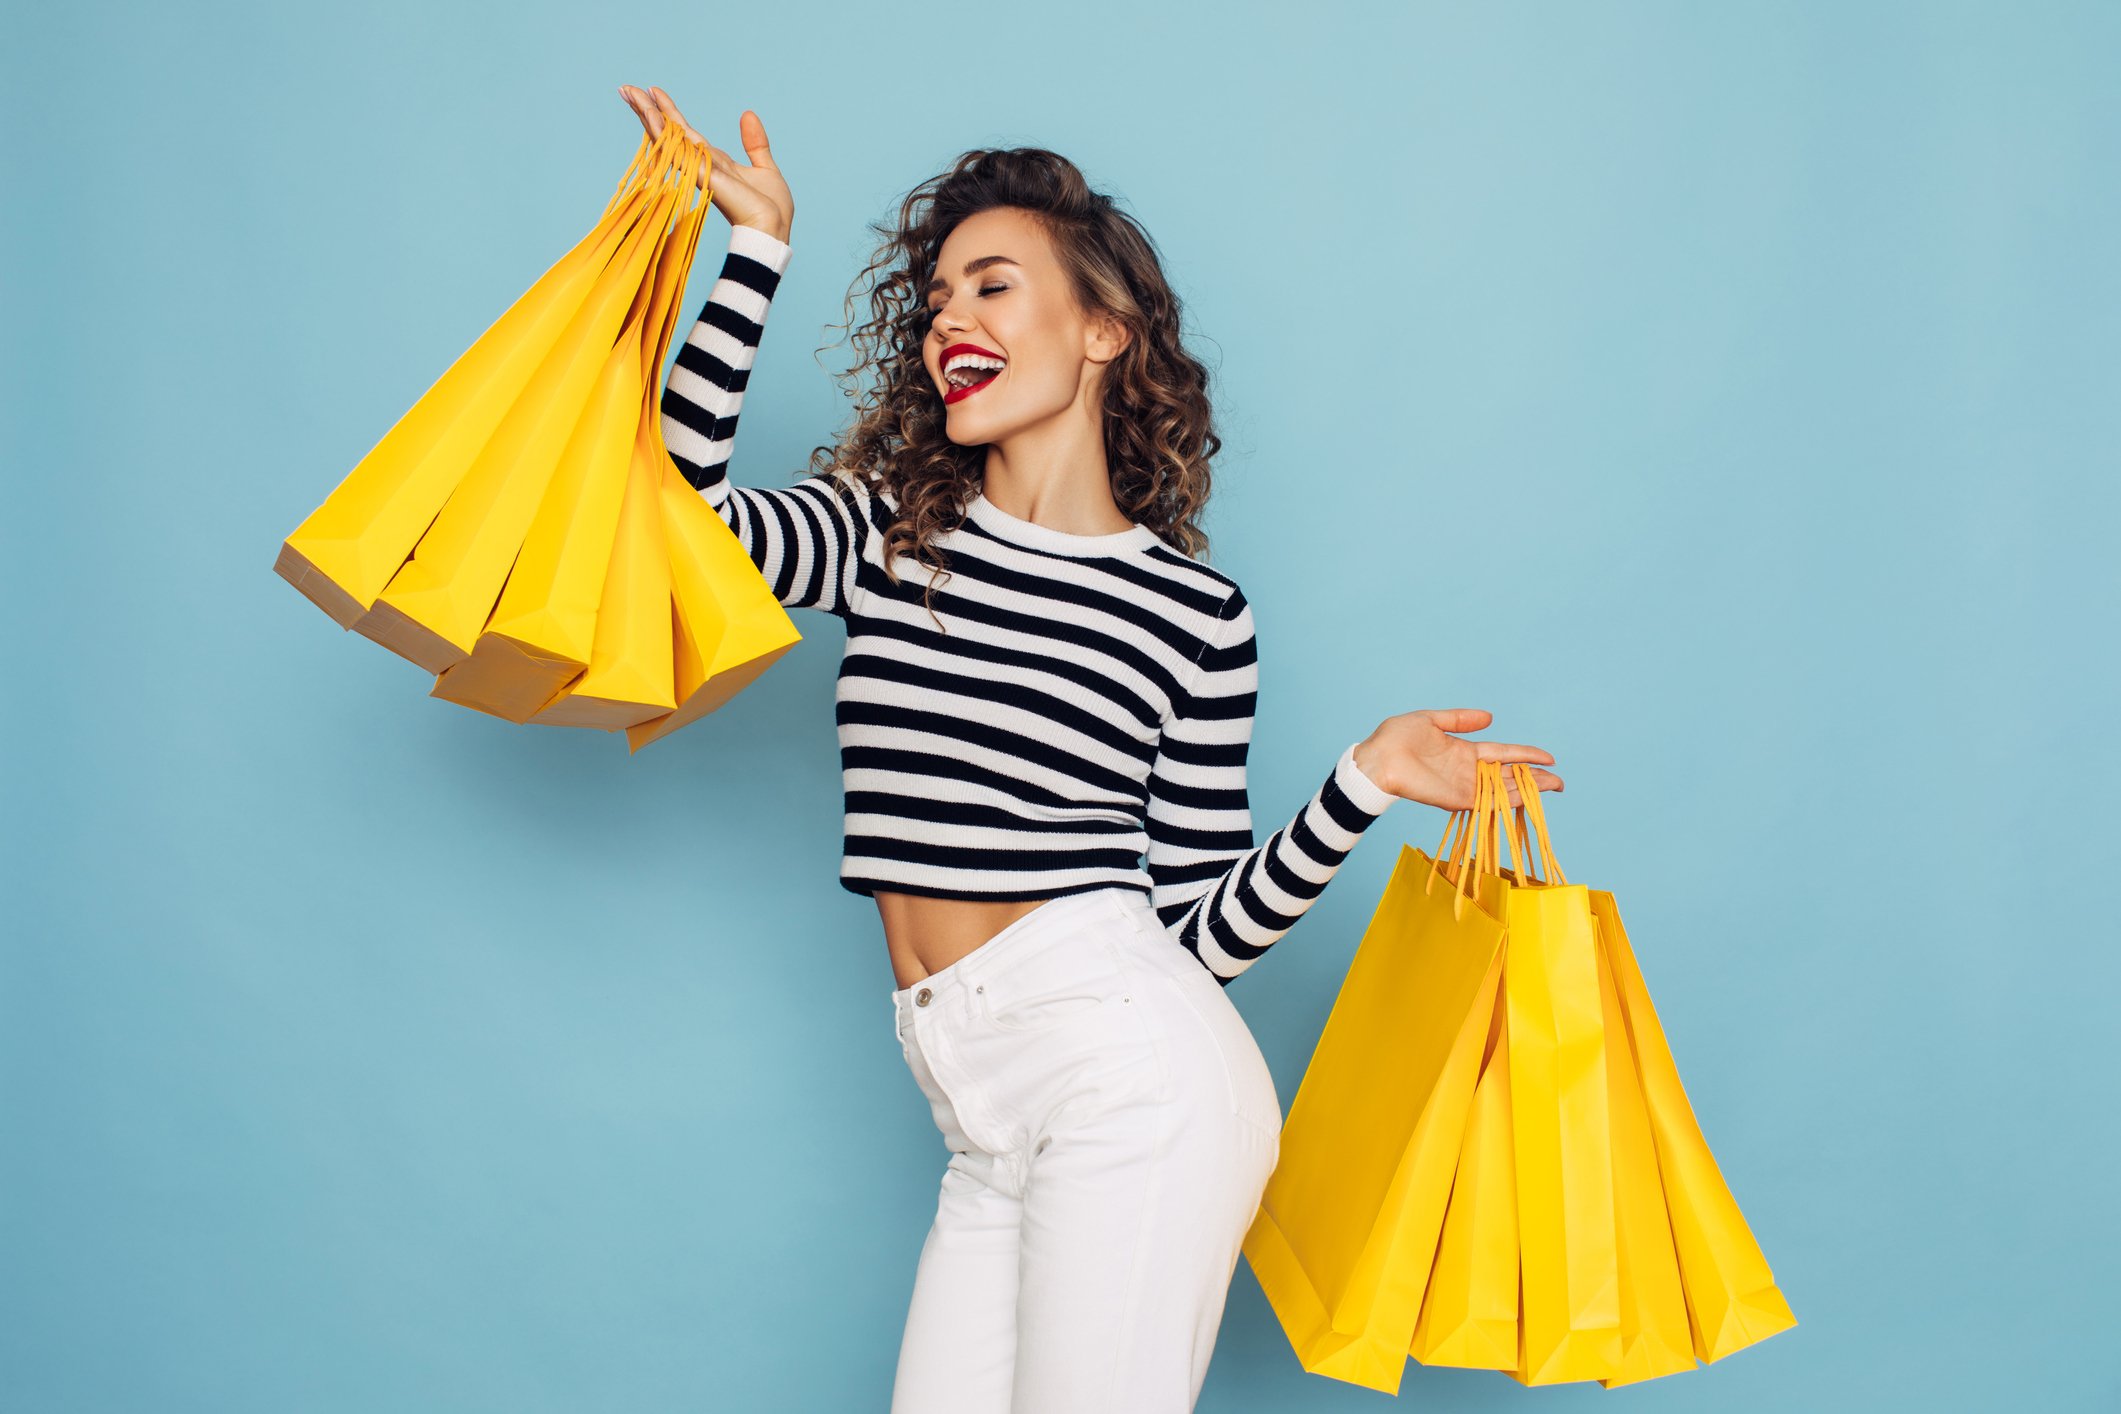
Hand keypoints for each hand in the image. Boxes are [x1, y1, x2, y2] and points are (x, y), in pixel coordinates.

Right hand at [616, 85, 793, 243]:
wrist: (773, 228)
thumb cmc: (771, 209)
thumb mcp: (764, 166)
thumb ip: (755, 142)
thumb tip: (748, 114)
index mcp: (713, 160)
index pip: (684, 130)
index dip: (668, 111)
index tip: (653, 91)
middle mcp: (700, 162)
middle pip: (668, 130)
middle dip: (647, 109)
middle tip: (626, 88)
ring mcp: (698, 168)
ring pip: (666, 136)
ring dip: (646, 113)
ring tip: (629, 92)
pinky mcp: (701, 174)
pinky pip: (677, 148)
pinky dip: (661, 131)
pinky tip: (648, 114)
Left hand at [1351, 709, 1562, 810]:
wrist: (1376, 758)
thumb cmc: (1396, 739)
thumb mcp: (1432, 720)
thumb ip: (1460, 719)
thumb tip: (1489, 716)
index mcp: (1464, 752)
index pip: (1503, 754)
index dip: (1526, 755)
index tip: (1550, 758)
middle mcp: (1468, 771)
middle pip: (1509, 775)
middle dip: (1534, 778)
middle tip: (1560, 782)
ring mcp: (1463, 786)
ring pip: (1502, 789)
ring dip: (1527, 789)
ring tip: (1553, 787)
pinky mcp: (1455, 799)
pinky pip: (1486, 801)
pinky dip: (1506, 800)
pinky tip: (1526, 797)